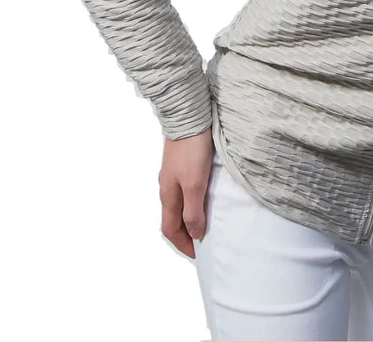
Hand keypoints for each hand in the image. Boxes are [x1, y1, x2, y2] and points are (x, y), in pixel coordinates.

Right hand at [158, 126, 212, 259]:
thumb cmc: (191, 151)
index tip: (197, 254)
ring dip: (188, 217)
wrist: (188, 117)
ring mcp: (173, 173)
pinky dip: (192, 201)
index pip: (169, 229)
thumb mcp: (194, 184)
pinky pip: (184, 190)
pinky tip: (204, 197)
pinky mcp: (181, 162)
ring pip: (178, 203)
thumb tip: (194, 234)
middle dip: (184, 233)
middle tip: (202, 241)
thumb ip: (193, 211)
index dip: (182, 244)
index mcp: (167, 195)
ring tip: (205, 222)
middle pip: (172, 218)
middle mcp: (167, 186)